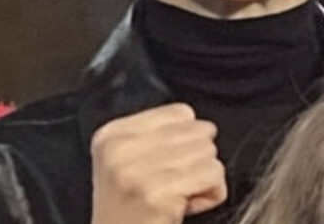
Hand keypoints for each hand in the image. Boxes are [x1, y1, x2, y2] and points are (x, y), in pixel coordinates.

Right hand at [90, 103, 226, 223]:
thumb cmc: (130, 211)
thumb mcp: (126, 163)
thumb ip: (155, 136)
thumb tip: (200, 124)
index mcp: (111, 135)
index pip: (179, 113)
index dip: (189, 138)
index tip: (174, 162)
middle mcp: (119, 150)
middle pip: (197, 132)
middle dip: (199, 159)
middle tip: (182, 182)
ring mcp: (137, 172)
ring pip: (208, 153)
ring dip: (206, 178)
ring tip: (185, 195)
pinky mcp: (158, 195)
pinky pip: (211, 177)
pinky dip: (211, 193)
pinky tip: (191, 206)